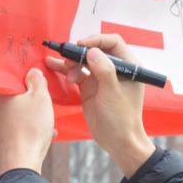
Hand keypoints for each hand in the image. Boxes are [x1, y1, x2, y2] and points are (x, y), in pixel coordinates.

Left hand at [0, 68, 55, 175]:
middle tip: (44, 108)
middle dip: (31, 102)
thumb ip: (37, 79)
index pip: (11, 78)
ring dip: (31, 117)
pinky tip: (42, 136)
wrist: (21, 163)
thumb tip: (33, 72)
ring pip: (16, 114)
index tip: (39, 87)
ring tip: (46, 125)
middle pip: (15, 97)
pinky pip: (15, 128)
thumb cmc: (30, 129)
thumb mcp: (41, 97)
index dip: (28, 82)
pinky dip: (28, 130)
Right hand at [44, 34, 154, 176]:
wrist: (118, 142)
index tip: (81, 45)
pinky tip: (53, 67)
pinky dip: (66, 70)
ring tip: (64, 68)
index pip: (113, 42)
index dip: (96, 40)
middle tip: (68, 58)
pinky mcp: (91, 87)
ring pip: (84, 61)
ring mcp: (102, 78)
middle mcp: (116, 69)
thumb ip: (104, 70)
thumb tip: (92, 51)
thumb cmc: (122, 119)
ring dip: (71, 62)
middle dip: (80, 52)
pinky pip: (77, 73)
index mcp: (129, 66)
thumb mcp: (113, 93)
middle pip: (95, 50)